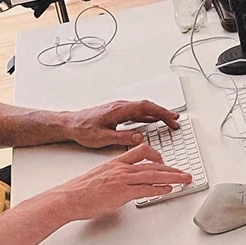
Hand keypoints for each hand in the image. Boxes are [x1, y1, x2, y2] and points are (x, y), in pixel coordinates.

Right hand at [50, 144, 189, 221]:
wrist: (68, 198)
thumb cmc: (79, 191)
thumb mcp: (100, 178)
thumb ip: (114, 179)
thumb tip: (122, 187)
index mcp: (115, 163)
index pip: (140, 152)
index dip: (156, 155)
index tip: (165, 161)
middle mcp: (121, 168)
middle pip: (152, 164)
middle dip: (171, 168)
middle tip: (184, 172)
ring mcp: (122, 180)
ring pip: (153, 175)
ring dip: (172, 177)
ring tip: (184, 179)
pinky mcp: (121, 192)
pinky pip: (145, 189)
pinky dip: (159, 189)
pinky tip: (168, 190)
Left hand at [63, 99, 179, 148]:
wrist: (69, 124)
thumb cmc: (83, 129)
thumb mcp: (103, 137)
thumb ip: (123, 137)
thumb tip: (140, 137)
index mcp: (120, 110)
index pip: (146, 107)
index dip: (162, 112)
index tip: (173, 119)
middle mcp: (121, 106)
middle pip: (148, 107)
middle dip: (164, 113)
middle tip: (176, 122)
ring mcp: (119, 109)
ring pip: (143, 109)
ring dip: (157, 115)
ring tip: (169, 121)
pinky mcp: (117, 114)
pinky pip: (137, 113)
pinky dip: (148, 117)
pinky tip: (152, 122)